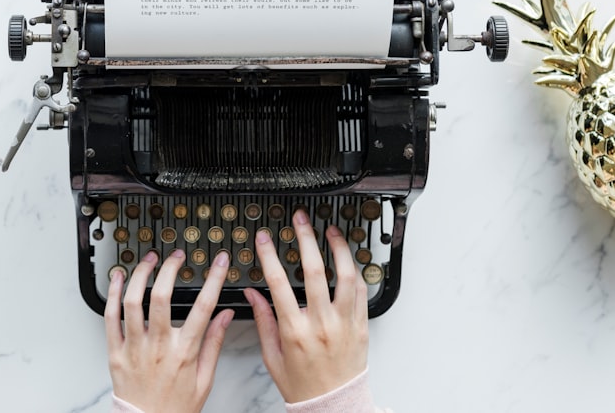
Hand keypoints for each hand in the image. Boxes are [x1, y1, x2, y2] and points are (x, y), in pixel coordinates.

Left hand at [105, 248, 234, 412]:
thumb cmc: (175, 408)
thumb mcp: (204, 380)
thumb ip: (214, 344)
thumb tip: (225, 316)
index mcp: (183, 352)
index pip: (203, 307)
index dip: (214, 279)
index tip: (219, 262)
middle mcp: (158, 347)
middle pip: (162, 297)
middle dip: (170, 269)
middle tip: (176, 256)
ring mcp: (134, 348)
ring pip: (133, 302)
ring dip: (141, 275)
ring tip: (149, 260)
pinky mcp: (115, 353)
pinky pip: (110, 317)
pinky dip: (112, 294)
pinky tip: (118, 278)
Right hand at [244, 209, 368, 402]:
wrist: (334, 407)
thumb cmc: (303, 386)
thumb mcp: (273, 357)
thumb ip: (264, 321)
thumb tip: (253, 294)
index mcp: (295, 331)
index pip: (279, 283)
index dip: (270, 256)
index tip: (265, 238)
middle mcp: (322, 324)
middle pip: (315, 271)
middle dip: (306, 238)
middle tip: (301, 219)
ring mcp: (344, 324)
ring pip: (346, 276)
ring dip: (339, 248)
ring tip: (332, 231)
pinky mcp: (361, 327)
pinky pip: (361, 293)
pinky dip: (355, 272)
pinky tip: (347, 260)